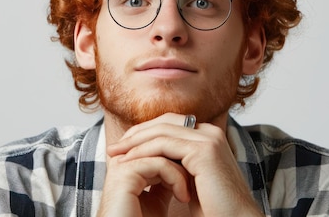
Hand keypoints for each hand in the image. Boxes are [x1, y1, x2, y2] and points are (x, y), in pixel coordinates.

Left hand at [99, 113, 263, 216]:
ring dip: (135, 142)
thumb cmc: (214, 207)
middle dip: (136, 133)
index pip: (170, 123)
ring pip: (162, 130)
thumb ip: (175, 163)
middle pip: (164, 121)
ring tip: (116, 154)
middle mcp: (209, 132)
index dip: (144, 132)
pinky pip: (165, 144)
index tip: (123, 147)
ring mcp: (208, 138)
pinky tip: (130, 162)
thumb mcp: (189, 178)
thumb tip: (150, 158)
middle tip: (114, 148)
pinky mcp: (204, 149)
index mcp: (208, 136)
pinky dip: (144, 151)